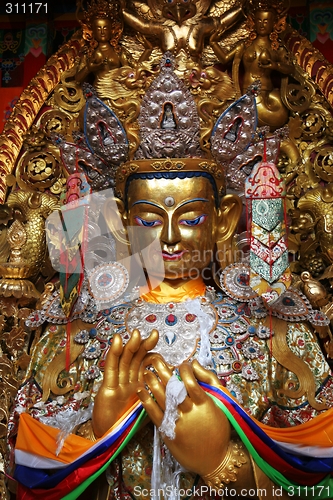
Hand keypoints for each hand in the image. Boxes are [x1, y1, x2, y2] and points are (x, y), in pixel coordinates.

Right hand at [92, 329, 157, 436]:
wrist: (110, 440)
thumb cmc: (128, 425)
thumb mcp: (149, 409)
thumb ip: (158, 398)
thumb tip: (177, 387)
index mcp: (138, 383)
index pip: (146, 364)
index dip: (153, 353)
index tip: (163, 347)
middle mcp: (127, 380)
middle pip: (136, 358)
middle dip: (144, 345)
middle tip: (154, 333)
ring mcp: (117, 382)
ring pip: (124, 360)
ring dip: (130, 346)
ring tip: (137, 333)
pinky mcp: (107, 388)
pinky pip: (111, 368)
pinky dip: (114, 354)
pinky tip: (117, 341)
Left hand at [138, 358, 230, 475]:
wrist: (216, 460)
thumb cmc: (221, 429)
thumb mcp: (223, 402)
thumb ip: (209, 380)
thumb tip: (194, 363)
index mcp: (204, 403)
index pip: (190, 381)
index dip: (184, 369)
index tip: (182, 365)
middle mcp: (189, 412)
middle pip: (173, 387)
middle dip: (163, 371)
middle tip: (155, 359)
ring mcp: (177, 423)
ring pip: (162, 399)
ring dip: (152, 383)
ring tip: (146, 372)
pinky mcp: (168, 433)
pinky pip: (155, 414)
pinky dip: (147, 401)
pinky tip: (141, 391)